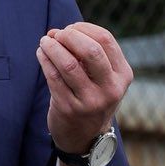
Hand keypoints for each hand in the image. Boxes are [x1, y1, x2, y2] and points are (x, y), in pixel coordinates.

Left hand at [39, 22, 132, 156]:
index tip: (70, 28)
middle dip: (69, 36)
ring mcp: (90, 101)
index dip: (83, 28)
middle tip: (57, 34)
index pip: (105, 40)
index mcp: (123, 75)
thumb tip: (58, 32)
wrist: (85, 136)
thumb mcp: (103, 78)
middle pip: (91, 51)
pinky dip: (45, 60)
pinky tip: (41, 54)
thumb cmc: (92, 96)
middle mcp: (111, 89)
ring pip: (68, 64)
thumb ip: (88, 54)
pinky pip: (53, 77)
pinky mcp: (69, 109)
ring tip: (45, 42)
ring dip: (52, 47)